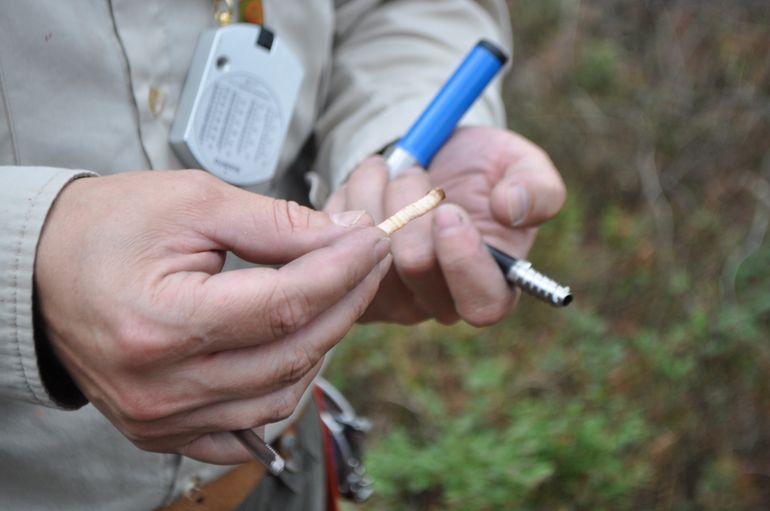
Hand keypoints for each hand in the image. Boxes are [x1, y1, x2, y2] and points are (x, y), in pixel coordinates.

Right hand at [34, 170, 390, 463]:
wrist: (39, 273)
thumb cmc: (107, 228)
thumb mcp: (193, 203)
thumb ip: (276, 224)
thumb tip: (344, 235)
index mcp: (162, 322)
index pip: (285, 304)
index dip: (341, 271)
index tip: (371, 240)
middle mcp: (161, 385)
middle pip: (291, 352)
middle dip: (345, 301)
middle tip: (366, 261)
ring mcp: (161, 418)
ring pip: (280, 395)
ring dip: (321, 345)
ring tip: (334, 298)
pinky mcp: (163, 431)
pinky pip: (248, 429)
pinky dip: (284, 390)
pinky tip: (297, 352)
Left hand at [325, 126, 564, 324]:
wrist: (430, 163)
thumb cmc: (482, 170)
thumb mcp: (521, 165)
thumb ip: (536, 187)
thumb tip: (512, 209)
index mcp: (490, 286)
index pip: (481, 304)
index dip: (462, 259)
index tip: (449, 210)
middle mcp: (439, 302)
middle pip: (414, 266)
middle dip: (410, 200)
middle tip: (413, 170)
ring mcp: (390, 298)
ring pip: (368, 248)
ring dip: (373, 193)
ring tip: (386, 170)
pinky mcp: (349, 282)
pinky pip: (334, 242)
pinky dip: (344, 201)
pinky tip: (362, 186)